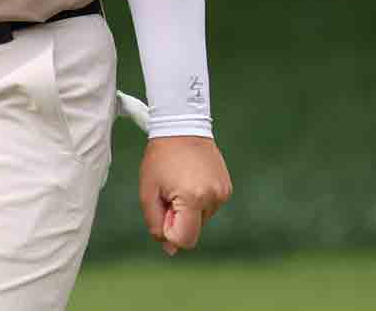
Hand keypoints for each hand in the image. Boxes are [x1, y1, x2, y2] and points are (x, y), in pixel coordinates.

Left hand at [139, 136, 231, 255]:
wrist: (181, 126)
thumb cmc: (160, 158)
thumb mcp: (148, 191)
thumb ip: (156, 223)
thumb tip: (170, 249)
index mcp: (192, 198)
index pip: (185, 239)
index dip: (170, 233)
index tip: (163, 210)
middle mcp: (213, 197)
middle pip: (193, 230)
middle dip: (178, 219)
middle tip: (168, 192)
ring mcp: (223, 193)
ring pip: (201, 219)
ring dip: (188, 210)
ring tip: (179, 182)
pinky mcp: (227, 188)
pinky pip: (209, 207)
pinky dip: (198, 201)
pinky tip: (190, 180)